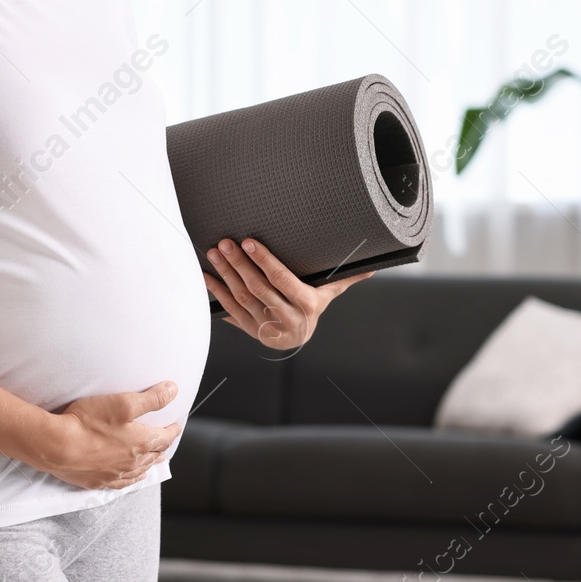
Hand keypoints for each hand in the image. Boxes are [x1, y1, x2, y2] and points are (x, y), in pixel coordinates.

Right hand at [34, 380, 181, 489]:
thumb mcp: (124, 402)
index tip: (175, 425)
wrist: (58, 446)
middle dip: (162, 446)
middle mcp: (132, 462)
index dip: (172, 429)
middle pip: (154, 454)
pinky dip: (132, 478)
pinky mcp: (98, 481)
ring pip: (140, 470)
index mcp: (141, 443)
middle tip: (165, 440)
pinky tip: (132, 477)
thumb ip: (151, 398)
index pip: (165, 437)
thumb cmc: (89, 422)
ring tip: (155, 459)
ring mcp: (115, 474)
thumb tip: (173, 390)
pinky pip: (122, 482)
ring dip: (149, 463)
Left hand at [204, 237, 375, 351]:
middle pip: (258, 288)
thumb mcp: (329, 292)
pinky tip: (207, 275)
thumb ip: (346, 277)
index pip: (281, 280)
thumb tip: (373, 265)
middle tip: (226, 243)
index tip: (249, 242)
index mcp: (306, 305)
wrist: (298, 339)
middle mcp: (285, 318)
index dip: (264, 261)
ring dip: (226, 274)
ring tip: (215, 253)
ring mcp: (265, 326)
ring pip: (242, 297)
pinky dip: (216, 291)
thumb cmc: (312, 306)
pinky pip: (229, 309)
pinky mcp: (248, 329)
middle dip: (239, 264)